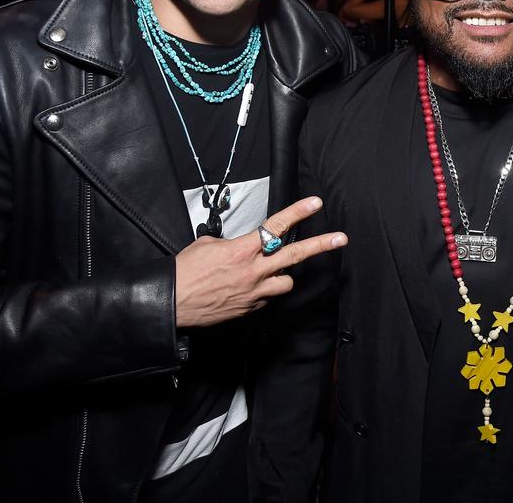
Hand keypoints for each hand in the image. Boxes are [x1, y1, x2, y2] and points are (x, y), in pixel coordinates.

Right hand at [175, 196, 346, 327]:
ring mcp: (254, 292)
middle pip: (295, 255)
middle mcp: (254, 270)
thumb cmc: (184, 272)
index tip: (315, 203)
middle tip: (340, 238)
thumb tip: (239, 246)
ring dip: (281, 276)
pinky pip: (266, 298)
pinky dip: (262, 293)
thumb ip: (231, 244)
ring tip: (269, 274)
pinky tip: (246, 290)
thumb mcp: (206, 246)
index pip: (276, 226)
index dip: (298, 212)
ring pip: (286, 282)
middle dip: (321, 245)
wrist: (171, 303)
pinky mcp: (250, 309)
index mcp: (242, 250)